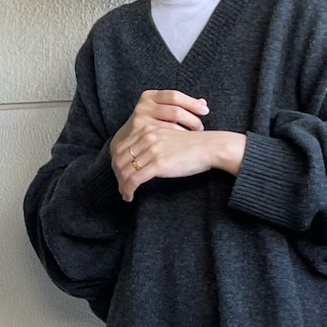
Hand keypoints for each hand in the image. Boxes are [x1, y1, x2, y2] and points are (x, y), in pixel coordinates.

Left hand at [109, 88, 245, 200]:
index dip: (117, 163)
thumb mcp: (168, 138)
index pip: (122, 147)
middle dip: (117, 176)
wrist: (209, 147)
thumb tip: (145, 159)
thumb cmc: (193, 146)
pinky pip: (135, 179)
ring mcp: (151, 150)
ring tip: (125, 195)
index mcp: (148, 129)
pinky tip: (130, 196)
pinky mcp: (158, 164)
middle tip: (121, 188)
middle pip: (120, 159)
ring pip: (125, 170)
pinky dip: (128, 190)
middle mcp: (146, 137)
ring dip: (122, 186)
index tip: (120, 176)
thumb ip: (154, 144)